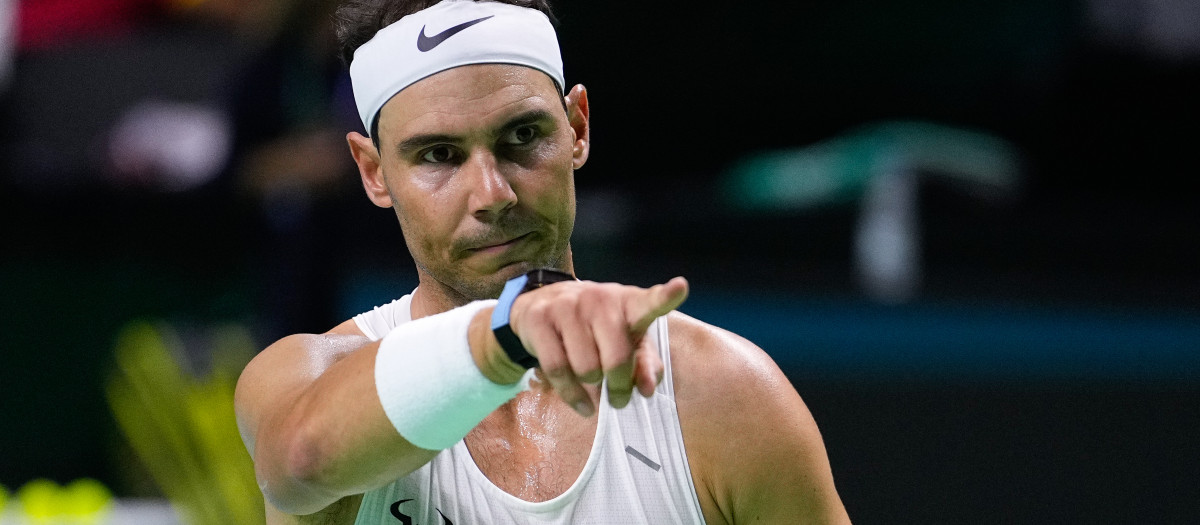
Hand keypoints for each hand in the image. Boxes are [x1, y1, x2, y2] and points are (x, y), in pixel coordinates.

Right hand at [508, 277, 688, 415]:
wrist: (540, 305)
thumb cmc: (595, 328)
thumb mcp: (626, 342)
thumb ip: (644, 365)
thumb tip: (646, 390)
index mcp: (628, 302)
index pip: (649, 301)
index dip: (666, 296)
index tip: (681, 288)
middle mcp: (599, 299)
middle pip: (616, 359)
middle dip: (619, 387)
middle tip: (618, 399)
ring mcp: (567, 306)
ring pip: (586, 368)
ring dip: (591, 388)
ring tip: (592, 385)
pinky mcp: (540, 319)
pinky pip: (557, 370)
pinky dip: (571, 394)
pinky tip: (581, 403)